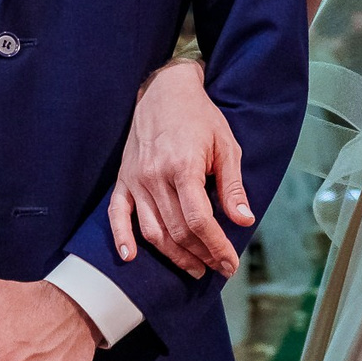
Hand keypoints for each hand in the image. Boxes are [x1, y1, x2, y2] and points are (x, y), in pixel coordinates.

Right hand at [107, 59, 250, 277]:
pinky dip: (121, 238)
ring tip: (193, 268)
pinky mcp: (123, 179)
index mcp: (183, 167)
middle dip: (200, 254)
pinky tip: (130, 257)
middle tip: (218, 268)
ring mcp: (136, 180)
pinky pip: (116, 214)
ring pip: (152, 230)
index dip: (216, 246)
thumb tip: (244, 220)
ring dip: (173, 255)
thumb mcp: (226, 146)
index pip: (199, 220)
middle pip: (177, 230)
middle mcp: (155, 177)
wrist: (165, 92)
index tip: (230, 263)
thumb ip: (232, 186)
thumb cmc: (201, 118)